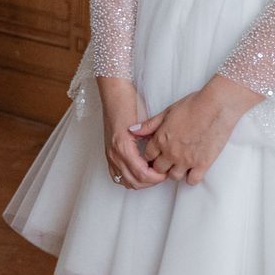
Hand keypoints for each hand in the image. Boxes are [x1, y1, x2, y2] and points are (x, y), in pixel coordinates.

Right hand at [97, 75, 164, 190]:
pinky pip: (116, 175)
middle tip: (162, 174)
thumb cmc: (130, 103)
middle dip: (150, 182)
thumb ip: (152, 139)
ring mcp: (109, 154)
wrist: (114, 93)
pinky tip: (140, 172)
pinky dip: (129, 178)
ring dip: (140, 182)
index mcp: (124, 146)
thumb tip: (163, 155)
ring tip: (153, 173)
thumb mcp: (146, 121)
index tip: (166, 172)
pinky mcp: (108, 153)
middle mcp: (114, 153)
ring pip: (125, 181)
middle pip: (134, 181)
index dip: (156, 177)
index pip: (142, 173)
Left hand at [134, 76, 261, 185]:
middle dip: (162, 165)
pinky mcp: (202, 164)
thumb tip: (132, 130)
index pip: (148, 156)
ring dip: (176, 171)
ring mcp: (186, 160)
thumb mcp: (168, 111)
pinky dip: (192, 177)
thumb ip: (149, 124)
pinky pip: (192, 180)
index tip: (158, 153)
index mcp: (161, 139)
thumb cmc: (193, 104)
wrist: (217, 106)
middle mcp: (171, 153)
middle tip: (170, 159)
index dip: (152, 155)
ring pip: (174, 177)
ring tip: (183, 163)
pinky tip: (195, 168)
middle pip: (159, 169)